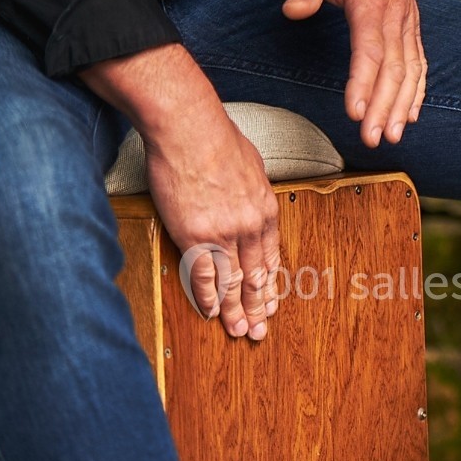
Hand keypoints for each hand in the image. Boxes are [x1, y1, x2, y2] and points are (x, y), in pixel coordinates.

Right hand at [79, 44, 280, 339]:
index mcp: (265, 210)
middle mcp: (249, 228)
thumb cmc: (216, 137)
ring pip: (232, 282)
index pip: (270, 256)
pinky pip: (203, 275)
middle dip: (257, 306)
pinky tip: (212, 312)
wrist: (189, 129)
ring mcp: (223, 235)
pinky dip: (207, 296)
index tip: (270, 302)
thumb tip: (249, 197)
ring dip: (235, 310)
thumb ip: (252, 190)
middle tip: (259, 330)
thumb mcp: (252, 165)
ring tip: (238, 331)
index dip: (270, 284)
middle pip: (255, 276)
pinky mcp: (195, 236)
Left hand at [282, 0, 422, 147]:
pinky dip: (417, 91)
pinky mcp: (411, 26)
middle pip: (393, 68)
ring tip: (393, 136)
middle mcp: (396, 14)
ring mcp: (407, 21)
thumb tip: (293, 11)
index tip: (355, 112)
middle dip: (383, 107)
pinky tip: (410, 115)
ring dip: (402, 106)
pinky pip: (419, 62)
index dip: (363, 83)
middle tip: (372, 139)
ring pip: (411, 70)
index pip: (370, 49)